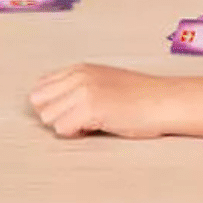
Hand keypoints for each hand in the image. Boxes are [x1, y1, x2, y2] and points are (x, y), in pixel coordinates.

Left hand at [30, 64, 168, 138]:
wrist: (164, 101)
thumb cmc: (140, 96)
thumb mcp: (104, 81)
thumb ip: (79, 87)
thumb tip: (55, 105)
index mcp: (80, 68)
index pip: (41, 85)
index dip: (52, 103)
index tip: (68, 111)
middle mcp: (78, 76)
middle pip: (39, 101)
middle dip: (54, 114)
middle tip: (77, 119)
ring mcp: (83, 91)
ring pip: (48, 117)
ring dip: (65, 125)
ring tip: (89, 123)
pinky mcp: (90, 108)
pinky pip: (63, 129)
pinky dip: (75, 134)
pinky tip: (94, 128)